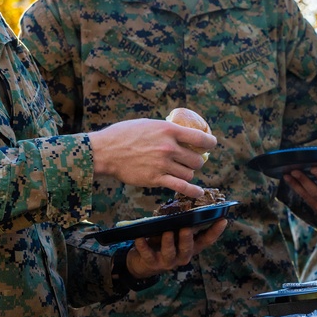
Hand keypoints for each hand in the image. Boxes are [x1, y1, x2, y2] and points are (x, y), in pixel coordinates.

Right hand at [88, 119, 214, 198]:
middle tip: (191, 161)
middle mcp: (169, 147)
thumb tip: (178, 132)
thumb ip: (165, 130)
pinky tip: (198, 192)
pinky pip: (181, 187)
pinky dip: (192, 191)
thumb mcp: (148, 124)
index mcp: (169, 130)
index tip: (211, 145)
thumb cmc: (123, 134)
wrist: (105, 151)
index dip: (210, 143)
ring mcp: (163, 164)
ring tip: (182, 172)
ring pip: (189, 174)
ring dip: (189, 174)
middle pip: (196, 159)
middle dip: (196, 161)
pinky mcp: (156, 179)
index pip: (200, 138)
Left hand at [126, 219, 227, 278]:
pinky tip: (140, 237)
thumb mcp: (174, 232)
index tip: (223, 220)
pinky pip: (148, 254)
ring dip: (169, 242)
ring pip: (170, 253)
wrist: (143, 262)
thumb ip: (181, 222)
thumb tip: (188, 202)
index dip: (215, 232)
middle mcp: (182, 256)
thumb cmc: (162, 242)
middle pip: (189, 248)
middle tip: (187, 227)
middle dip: (188, 238)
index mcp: (190, 247)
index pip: (206, 240)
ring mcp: (167, 261)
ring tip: (167, 232)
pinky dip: (144, 246)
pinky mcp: (151, 263)